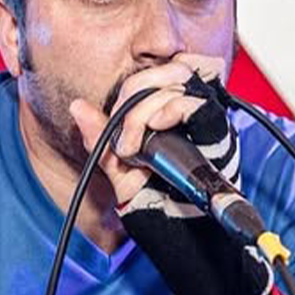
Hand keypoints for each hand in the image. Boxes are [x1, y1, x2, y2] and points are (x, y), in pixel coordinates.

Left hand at [67, 54, 227, 207]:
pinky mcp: (217, 136)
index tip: (118, 113)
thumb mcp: (120, 165)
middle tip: (124, 132)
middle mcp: (194, 110)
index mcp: (173, 109)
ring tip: (135, 143)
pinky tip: (156, 127)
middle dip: (136, 91)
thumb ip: (99, 136)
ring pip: (180, 79)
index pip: (165, 67)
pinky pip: (198, 104)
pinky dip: (172, 109)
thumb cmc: (153, 197)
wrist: (172, 227)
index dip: (140, 81)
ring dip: (146, 107)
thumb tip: (77, 107)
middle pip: (171, 67)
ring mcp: (207, 120)